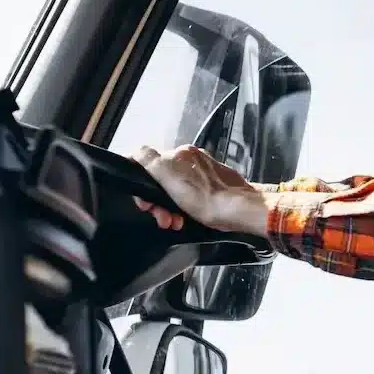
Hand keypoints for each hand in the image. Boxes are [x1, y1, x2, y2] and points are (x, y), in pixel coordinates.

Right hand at [131, 145, 267, 237]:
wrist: (239, 210)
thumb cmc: (206, 198)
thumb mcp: (167, 175)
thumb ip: (148, 159)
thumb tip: (134, 152)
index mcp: (180, 154)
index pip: (149, 167)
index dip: (143, 188)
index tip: (146, 204)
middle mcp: (193, 160)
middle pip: (162, 181)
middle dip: (158, 202)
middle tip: (162, 217)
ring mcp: (205, 173)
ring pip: (176, 191)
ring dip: (170, 209)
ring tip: (175, 222)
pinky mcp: (215, 186)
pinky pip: (192, 197)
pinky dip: (185, 209)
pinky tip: (187, 219)